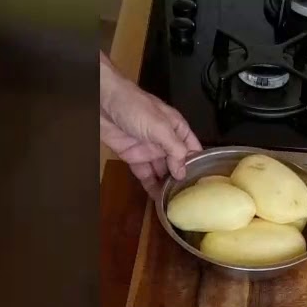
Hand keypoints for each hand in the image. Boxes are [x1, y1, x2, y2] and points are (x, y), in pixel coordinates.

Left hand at [100, 52, 201, 197]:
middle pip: (178, 163)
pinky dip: (151, 186)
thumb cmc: (135, 107)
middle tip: (189, 200)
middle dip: (182, 179)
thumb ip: (174, 149)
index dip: (198, 164)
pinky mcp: (133, 157)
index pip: (193, 149)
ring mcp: (149, 150)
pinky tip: (158, 199)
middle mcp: (165, 141)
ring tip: (175, 203)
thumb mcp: (161, 127)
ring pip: (162, 172)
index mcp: (176, 129)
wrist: (103, 103)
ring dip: (167, 186)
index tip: (203, 184)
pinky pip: (145, 174)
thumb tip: (182, 172)